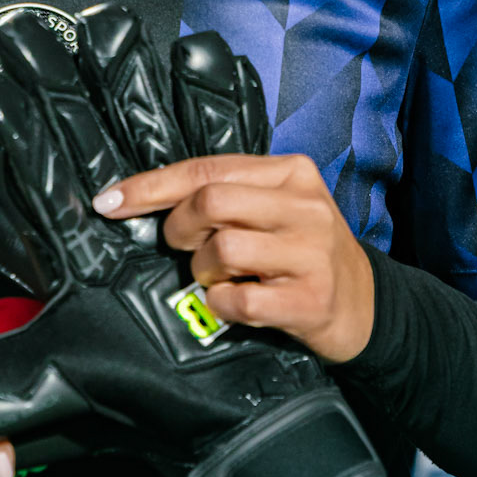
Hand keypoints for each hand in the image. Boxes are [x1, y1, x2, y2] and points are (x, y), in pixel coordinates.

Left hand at [94, 154, 373, 362]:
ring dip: (203, 270)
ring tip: (220, 277)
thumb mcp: (277, 208)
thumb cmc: (304, 252)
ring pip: (222, 248)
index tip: (109, 201)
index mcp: (291, 173)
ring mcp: (311, 253)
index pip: (207, 170)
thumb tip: (147, 199)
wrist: (366, 306)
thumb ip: (230, 195)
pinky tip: (235, 302)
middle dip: (179, 228)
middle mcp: (305, 206)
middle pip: (211, 202)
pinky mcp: (311, 300)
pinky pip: (238, 299)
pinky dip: (222, 304)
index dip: (150, 186)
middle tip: (183, 247)